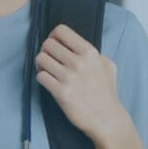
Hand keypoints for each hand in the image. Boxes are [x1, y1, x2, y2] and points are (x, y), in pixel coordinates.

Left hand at [34, 24, 129, 145]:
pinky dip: (42, 79)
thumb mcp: (107, 65)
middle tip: (49, 61)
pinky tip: (49, 83)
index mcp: (90, 53)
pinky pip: (40, 77)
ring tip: (48, 72)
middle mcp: (79, 62)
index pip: (61, 30)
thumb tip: (73, 43)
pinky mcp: (61, 92)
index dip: (53, 36)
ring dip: (41, 65)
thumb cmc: (105, 91)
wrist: (106, 118)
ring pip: (40, 59)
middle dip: (45, 52)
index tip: (54, 46)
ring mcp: (69, 78)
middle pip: (47, 44)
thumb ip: (92, 52)